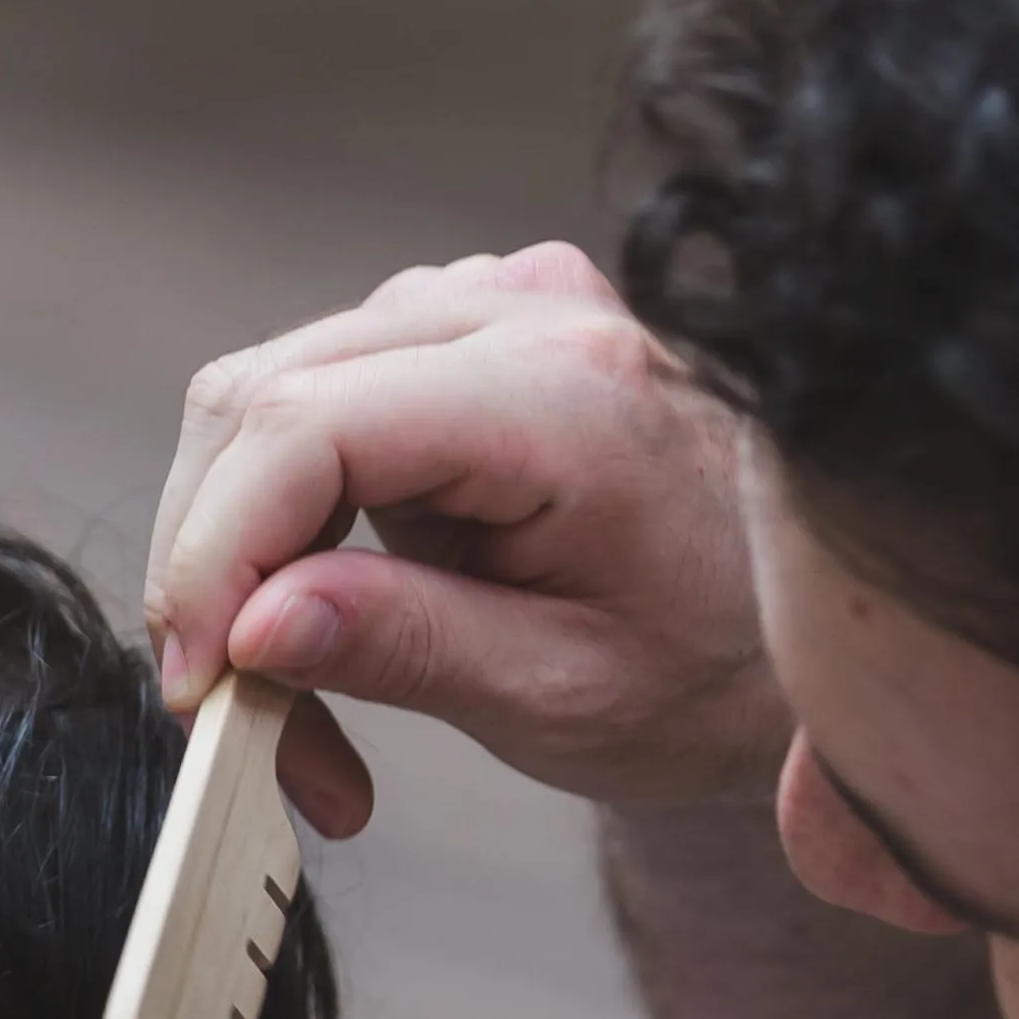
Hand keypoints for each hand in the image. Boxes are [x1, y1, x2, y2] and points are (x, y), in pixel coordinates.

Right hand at [147, 245, 792, 833]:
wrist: (818, 620)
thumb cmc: (719, 668)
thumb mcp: (565, 696)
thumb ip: (404, 648)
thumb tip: (250, 628)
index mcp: (563, 392)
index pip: (304, 426)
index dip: (212, 557)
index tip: (200, 687)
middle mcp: (524, 308)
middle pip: (261, 398)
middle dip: (213, 568)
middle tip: (238, 719)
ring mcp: (497, 300)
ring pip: (272, 397)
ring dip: (248, 554)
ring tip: (303, 700)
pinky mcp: (477, 326)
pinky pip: (324, 399)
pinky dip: (293, 519)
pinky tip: (339, 614)